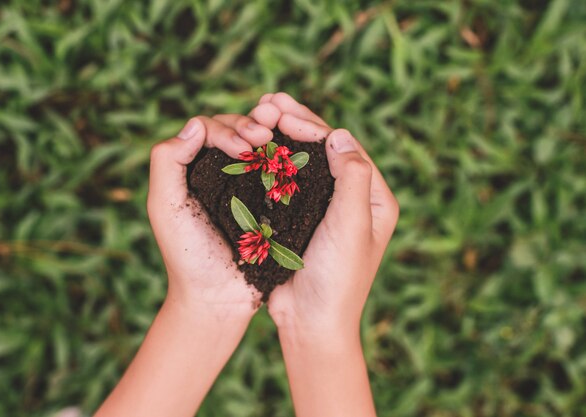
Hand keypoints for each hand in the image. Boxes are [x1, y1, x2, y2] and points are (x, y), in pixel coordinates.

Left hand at [147, 113, 273, 316]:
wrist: (219, 297)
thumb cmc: (188, 254)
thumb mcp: (165, 207)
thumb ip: (167, 162)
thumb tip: (196, 124)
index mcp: (191, 168)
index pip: (207, 129)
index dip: (226, 130)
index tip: (242, 147)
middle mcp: (217, 172)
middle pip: (234, 130)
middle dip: (249, 127)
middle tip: (264, 135)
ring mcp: (245, 186)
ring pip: (257, 146)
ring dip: (268, 138)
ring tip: (277, 139)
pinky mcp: (268, 201)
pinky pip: (276, 171)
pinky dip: (283, 158)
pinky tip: (291, 158)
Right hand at [252, 93, 398, 337]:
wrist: (312, 323)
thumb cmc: (338, 277)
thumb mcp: (351, 224)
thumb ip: (352, 177)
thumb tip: (339, 133)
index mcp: (374, 198)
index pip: (345, 148)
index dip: (314, 125)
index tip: (284, 111)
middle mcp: (352, 199)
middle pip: (323, 150)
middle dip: (296, 122)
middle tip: (268, 99)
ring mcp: (324, 209)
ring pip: (302, 163)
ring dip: (281, 137)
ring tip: (257, 113)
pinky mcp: (300, 221)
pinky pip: (286, 184)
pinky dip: (271, 163)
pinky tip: (252, 148)